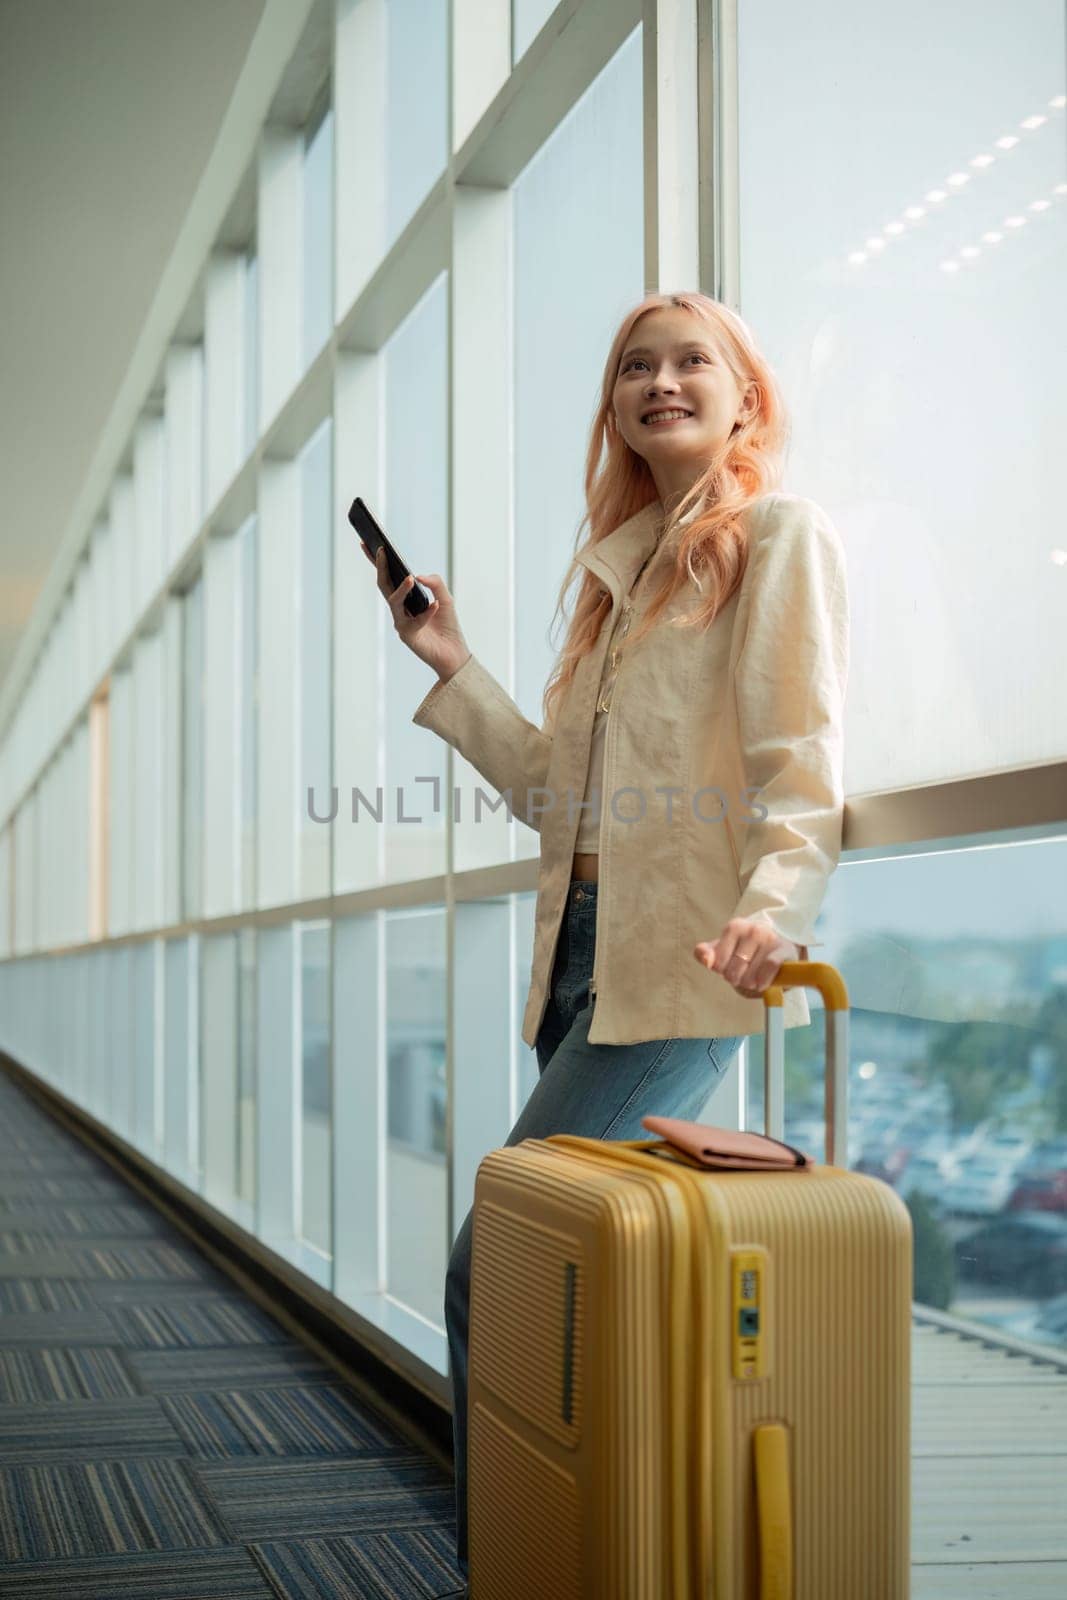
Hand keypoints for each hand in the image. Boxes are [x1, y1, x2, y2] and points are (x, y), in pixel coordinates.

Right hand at [358, 540, 471, 681]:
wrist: (454, 652)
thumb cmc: (448, 625)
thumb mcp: (445, 598)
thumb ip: (435, 583)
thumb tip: (417, 576)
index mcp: (405, 598)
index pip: (388, 576)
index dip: (377, 560)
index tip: (368, 542)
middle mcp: (399, 609)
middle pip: (384, 585)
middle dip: (381, 567)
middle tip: (382, 550)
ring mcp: (401, 622)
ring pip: (393, 601)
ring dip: (401, 589)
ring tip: (410, 579)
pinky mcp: (407, 635)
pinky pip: (414, 620)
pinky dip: (427, 613)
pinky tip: (435, 606)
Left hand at [693, 918, 800, 998]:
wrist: (779, 950)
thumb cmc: (746, 951)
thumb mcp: (723, 951)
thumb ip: (705, 954)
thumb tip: (705, 959)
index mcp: (734, 927)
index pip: (717, 962)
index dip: (722, 971)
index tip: (728, 967)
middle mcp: (752, 929)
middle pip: (733, 970)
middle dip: (736, 979)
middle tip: (743, 974)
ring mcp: (769, 938)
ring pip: (750, 974)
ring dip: (750, 983)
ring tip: (754, 977)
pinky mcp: (783, 950)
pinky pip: (769, 969)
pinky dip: (763, 981)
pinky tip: (762, 983)